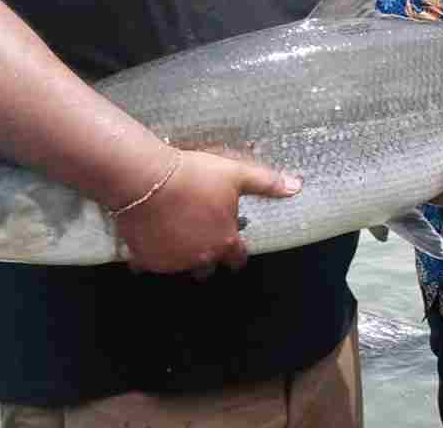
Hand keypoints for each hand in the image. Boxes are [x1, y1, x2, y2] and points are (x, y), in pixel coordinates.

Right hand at [116, 149, 301, 274]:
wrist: (147, 179)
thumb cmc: (194, 176)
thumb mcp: (236, 174)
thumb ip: (267, 183)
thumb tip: (296, 186)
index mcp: (225, 241)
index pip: (238, 257)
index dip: (236, 251)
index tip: (232, 243)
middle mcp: (200, 257)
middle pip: (208, 267)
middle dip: (208, 256)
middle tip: (201, 236)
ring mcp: (172, 261)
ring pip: (180, 266)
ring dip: (181, 254)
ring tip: (176, 231)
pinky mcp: (146, 260)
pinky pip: (149, 265)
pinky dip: (151, 255)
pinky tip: (149, 237)